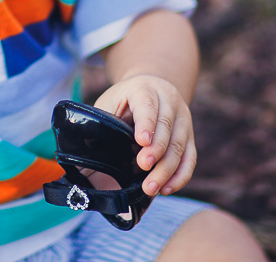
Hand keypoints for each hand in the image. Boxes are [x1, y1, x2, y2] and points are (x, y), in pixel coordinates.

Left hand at [93, 73, 196, 196]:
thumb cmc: (124, 100)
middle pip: (166, 126)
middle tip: (143, 167)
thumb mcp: (110, 103)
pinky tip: (168, 188)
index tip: (141, 141)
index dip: (146, 122)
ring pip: (180, 145)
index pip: (147, 104)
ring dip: (167, 169)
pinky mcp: (189, 135)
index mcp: (144, 89)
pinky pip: (190, 157)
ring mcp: (183, 118)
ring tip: (151, 187)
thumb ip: (103, 125)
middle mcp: (169, 100)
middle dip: (156, 150)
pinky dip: (181, 175)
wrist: (151, 86)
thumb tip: (85, 161)